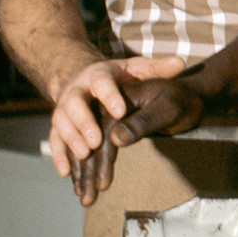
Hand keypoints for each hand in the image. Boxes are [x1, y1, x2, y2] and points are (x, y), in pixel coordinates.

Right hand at [49, 56, 185, 179]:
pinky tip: (67, 173)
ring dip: (71, 140)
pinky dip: (59, 155)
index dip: (109, 96)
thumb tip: (181, 63)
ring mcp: (66, 107)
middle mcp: (78, 89)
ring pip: (62, 122)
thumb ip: (158, 68)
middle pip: (74, 103)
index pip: (102, 82)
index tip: (121, 112)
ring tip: (84, 156)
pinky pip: (56, 139)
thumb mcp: (139, 68)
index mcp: (99, 74)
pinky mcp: (62, 124)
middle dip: (83, 123)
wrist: (89, 80)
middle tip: (96, 142)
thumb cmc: (122, 76)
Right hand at [69, 74, 208, 204]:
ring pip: (82, 144)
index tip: (103, 182)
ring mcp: (99, 114)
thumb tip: (116, 138)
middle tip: (88, 198)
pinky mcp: (99, 125)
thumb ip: (144, 121)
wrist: (183, 97)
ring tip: (84, 198)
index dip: (102, 155)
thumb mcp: (168, 109)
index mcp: (118, 93)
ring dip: (81, 173)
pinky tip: (77, 184)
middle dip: (87, 170)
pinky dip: (79, 165)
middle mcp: (103, 102)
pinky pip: (83, 146)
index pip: (104, 127)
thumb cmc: (179, 102)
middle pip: (88, 138)